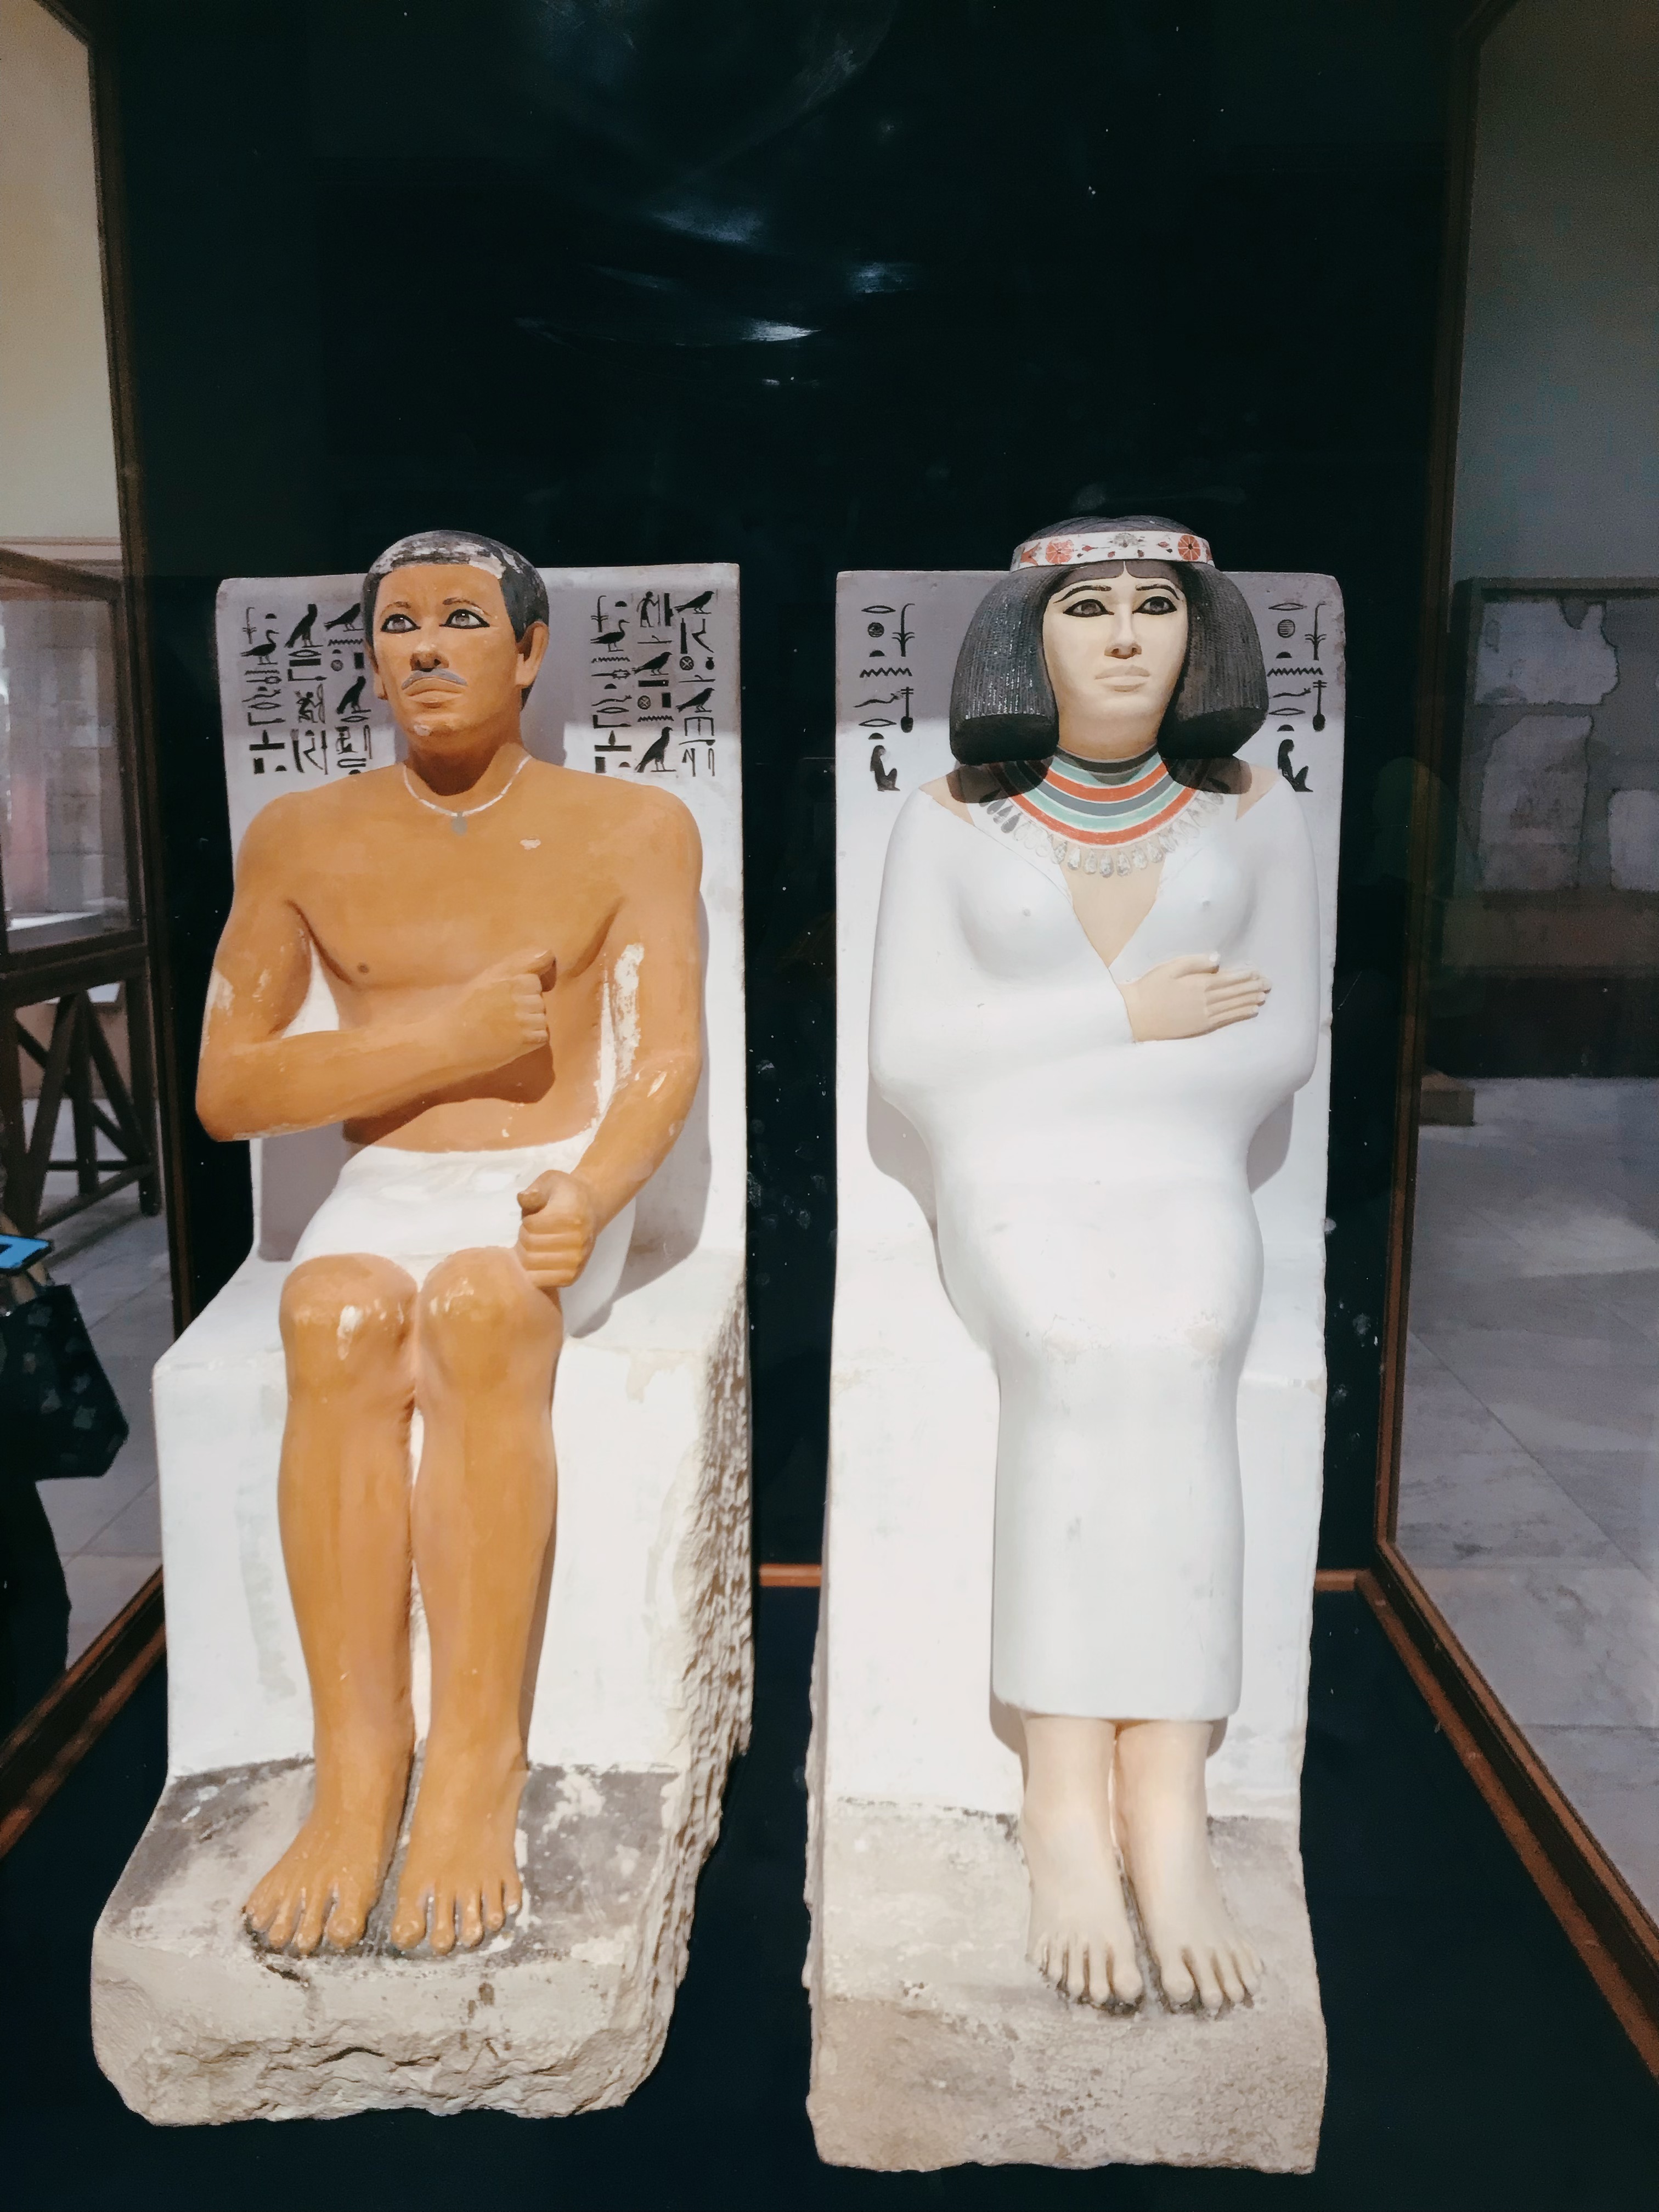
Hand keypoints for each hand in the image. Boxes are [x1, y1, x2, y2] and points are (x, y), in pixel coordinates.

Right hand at [446, 946, 551, 1076]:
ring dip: (529, 1023)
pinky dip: (530, 1040)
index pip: (544, 957)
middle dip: (528, 1003)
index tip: (539, 979)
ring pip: (541, 1015)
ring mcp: (526, 1012)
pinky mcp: (530, 1035)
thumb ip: (510, 972)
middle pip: (539, 993)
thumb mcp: (485, 980)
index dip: (545, 968)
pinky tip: (509, 1040)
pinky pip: (542, 1034)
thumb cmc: (462, 1012)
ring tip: (504, 1028)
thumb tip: (538, 971)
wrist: (449, 1041)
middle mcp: (520, 987)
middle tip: (503, 1014)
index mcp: (507, 970)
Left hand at [515, 1169, 598, 1291]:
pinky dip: (534, 1272)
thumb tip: (524, 1199)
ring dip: (526, 1255)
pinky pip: (543, 1281)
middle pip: (530, 1247)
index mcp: (570, 1218)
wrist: (590, 1208)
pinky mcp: (573, 1275)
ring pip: (532, 1265)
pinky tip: (539, 1260)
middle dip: (524, 1239)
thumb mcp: (551, 1181)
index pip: (531, 1227)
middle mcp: (577, 1241)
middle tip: (531, 1233)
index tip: (533, 1217)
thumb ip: (537, 1189)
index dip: (526, 1221)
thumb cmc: (565, 1194)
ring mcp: (576, 1261)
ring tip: (534, 1245)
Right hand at [1120, 954, 1269, 1041]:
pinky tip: (1250, 1011)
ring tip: (1263, 996)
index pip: (1228, 978)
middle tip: (1268, 984)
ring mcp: (1204, 1014)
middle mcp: (1206, 1000)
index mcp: (1199, 983)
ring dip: (1250, 1000)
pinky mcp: (1200, 1026)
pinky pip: (1226, 1019)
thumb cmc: (1150, 988)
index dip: (1245, 975)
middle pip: (1235, 992)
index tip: (1258, 972)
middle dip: (1252, 987)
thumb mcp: (1169, 968)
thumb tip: (1217, 959)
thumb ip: (1194, 962)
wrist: (1135, 1015)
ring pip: (1233, 1005)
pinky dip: (1240, 1014)